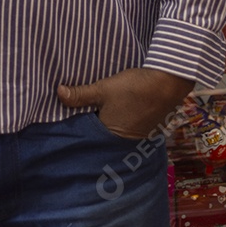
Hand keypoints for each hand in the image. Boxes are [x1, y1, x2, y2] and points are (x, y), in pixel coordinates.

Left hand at [57, 67, 194, 140]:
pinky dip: (123, 122)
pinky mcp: (149, 129)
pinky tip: (121, 111)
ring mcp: (139, 137)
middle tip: (85, 116)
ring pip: (117, 132)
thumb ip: (80, 94)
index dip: (81, 129)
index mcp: (110, 136)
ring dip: (110, 124)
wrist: (167, 83)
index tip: (72, 120)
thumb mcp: (103, 89)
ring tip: (102, 113)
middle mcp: (124, 142)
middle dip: (95, 128)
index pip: (89, 137)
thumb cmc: (133, 88)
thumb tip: (58, 93)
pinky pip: (130, 129)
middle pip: (103, 136)